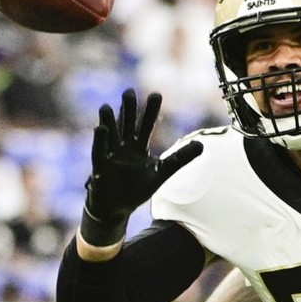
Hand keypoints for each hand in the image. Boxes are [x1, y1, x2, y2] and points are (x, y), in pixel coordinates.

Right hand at [80, 89, 202, 246]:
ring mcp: (110, 157)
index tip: (156, 94)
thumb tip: (201, 145)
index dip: (150, 112)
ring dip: (108, 121)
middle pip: (126, 126)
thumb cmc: (135, 190)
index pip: (145, 126)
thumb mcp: (161, 173)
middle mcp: (123, 148)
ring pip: (110, 136)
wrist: (116, 209)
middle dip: (128, 110)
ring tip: (105, 107)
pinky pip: (99, 153)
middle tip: (128, 92)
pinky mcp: (99, 168)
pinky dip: (100, 142)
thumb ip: (179, 159)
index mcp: (138, 148)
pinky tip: (100, 129)